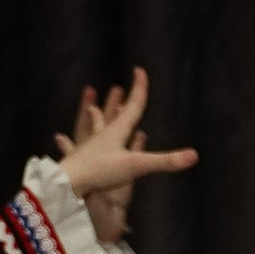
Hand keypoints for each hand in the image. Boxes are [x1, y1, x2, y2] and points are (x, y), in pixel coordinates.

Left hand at [52, 69, 198, 237]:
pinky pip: (75, 145)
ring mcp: (88, 147)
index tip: (139, 70)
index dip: (139, 89)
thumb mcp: (138, 166)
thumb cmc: (102, 170)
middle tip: (118, 88)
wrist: (68, 183)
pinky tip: (60, 137)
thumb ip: (165, 161)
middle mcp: (102, 135)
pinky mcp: (77, 160)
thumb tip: (195, 155)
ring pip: (93, 128)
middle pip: (113, 115)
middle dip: (119, 101)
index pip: (133, 106)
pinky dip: (70, 140)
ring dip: (95, 116)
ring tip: (91, 107)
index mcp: (118, 131)